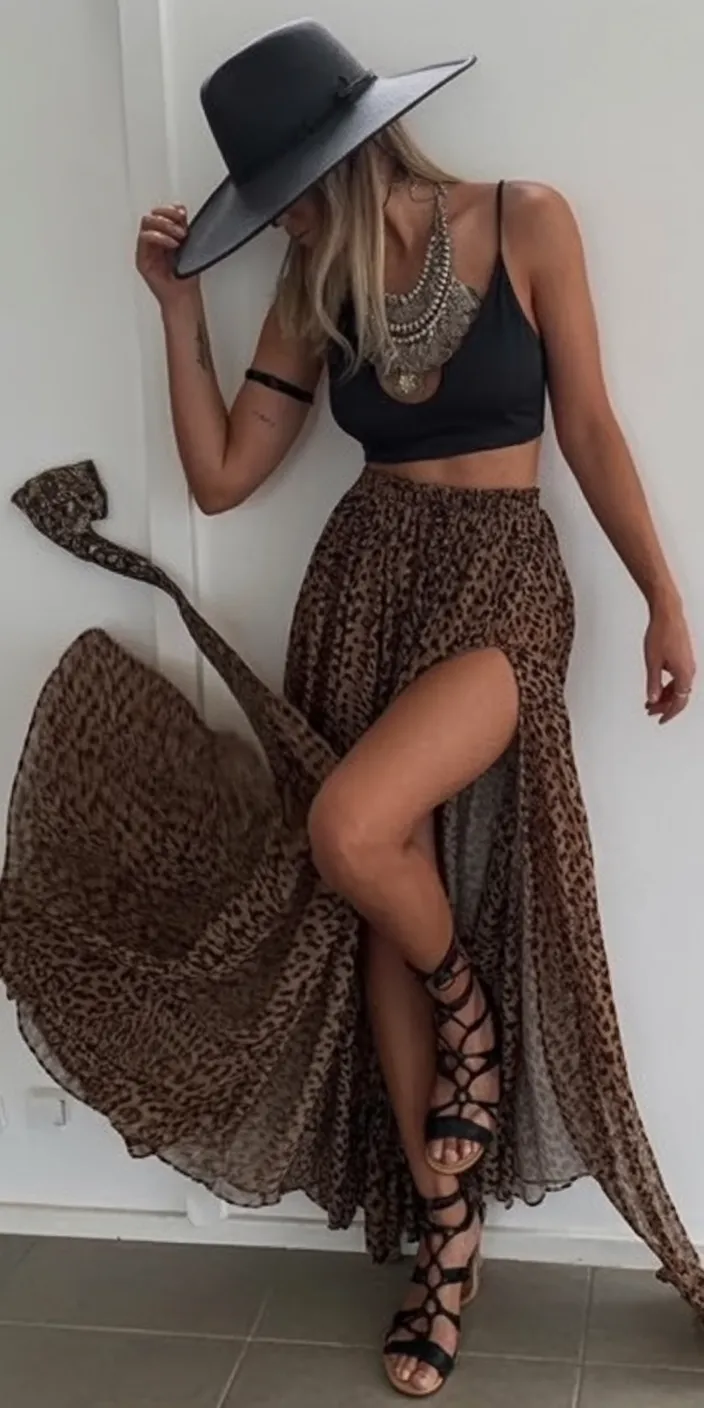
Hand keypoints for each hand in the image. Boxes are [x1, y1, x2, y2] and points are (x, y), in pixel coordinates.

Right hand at [135, 204, 195, 305]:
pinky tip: (171, 244)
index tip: (182, 213)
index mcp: (165, 235)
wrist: (183, 295)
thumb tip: (180, 209)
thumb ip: (183, 226)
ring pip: (146, 222)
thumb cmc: (187, 275)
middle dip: (167, 216)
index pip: (161, 213)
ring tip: (178, 237)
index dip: (170, 209)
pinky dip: (159, 236)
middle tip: (181, 228)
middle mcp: (154, 241)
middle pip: (152, 215)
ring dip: (164, 225)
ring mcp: (146, 248)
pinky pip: (144, 238)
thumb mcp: (189, 244)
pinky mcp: (141, 258)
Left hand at [644, 600, 695, 723]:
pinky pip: (678, 678)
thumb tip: (653, 699)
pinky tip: (658, 686)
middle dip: (664, 706)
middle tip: (650, 710)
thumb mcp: (652, 663)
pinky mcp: (684, 658)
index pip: (678, 702)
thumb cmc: (661, 633)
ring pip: (679, 687)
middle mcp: (690, 670)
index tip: (660, 720)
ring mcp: (688, 663)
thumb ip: (653, 683)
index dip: (668, 713)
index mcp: (684, 674)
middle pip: (679, 696)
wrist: (668, 614)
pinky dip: (668, 685)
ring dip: (665, 696)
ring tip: (651, 700)